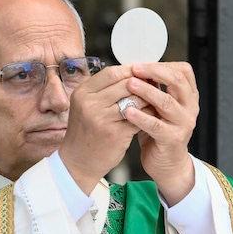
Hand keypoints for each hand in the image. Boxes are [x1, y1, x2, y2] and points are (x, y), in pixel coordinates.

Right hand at [60, 65, 148, 193]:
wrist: (77, 163)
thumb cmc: (85, 133)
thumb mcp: (85, 106)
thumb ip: (102, 91)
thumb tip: (130, 75)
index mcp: (82, 93)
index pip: (111, 73)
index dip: (129, 70)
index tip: (142, 71)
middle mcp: (90, 103)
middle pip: (125, 83)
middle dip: (142, 82)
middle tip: (154, 84)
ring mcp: (102, 118)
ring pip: (134, 99)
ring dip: (148, 98)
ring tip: (155, 99)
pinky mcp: (116, 133)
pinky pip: (139, 117)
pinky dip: (148, 114)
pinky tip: (152, 115)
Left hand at [122, 62, 198, 203]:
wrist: (167, 164)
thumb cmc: (159, 132)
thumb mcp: (159, 107)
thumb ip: (154, 89)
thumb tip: (135, 68)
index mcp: (188, 96)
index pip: (183, 71)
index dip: (162, 64)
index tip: (141, 63)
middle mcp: (190, 107)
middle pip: (177, 81)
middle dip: (154, 72)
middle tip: (135, 69)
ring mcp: (184, 124)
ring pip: (167, 102)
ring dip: (146, 91)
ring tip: (129, 85)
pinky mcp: (173, 139)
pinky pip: (156, 125)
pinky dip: (141, 117)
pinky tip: (128, 111)